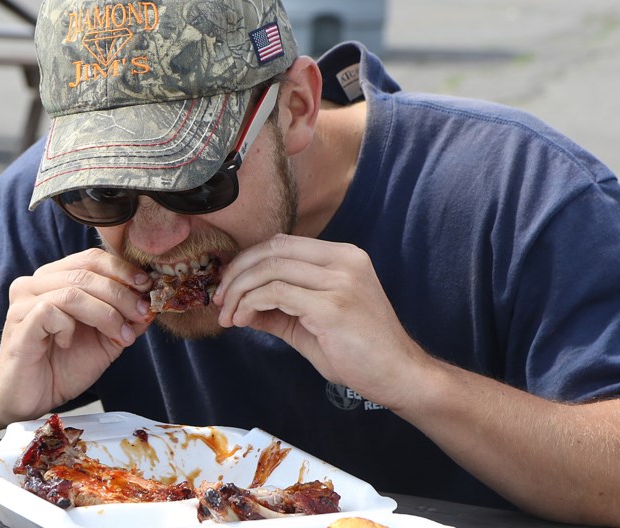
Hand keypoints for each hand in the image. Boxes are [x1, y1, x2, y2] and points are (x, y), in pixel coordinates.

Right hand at [0, 248, 152, 422]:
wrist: (32, 399)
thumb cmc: (64, 365)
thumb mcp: (106, 340)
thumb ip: (126, 318)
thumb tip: (154, 301)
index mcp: (56, 279)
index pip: (91, 259)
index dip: (122, 269)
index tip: (147, 286)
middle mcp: (36, 283)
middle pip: (86, 273)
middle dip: (121, 295)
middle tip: (141, 314)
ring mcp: (23, 302)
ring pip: (72, 292)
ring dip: (105, 313)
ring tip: (120, 335)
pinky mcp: (18, 324)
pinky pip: (50, 311)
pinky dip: (69, 327)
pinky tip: (69, 343)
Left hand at [214, 234, 427, 408]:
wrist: (399, 376)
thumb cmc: (360, 352)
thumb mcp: (311, 324)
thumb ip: (278, 309)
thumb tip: (240, 305)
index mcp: (342, 256)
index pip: (282, 244)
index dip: (248, 261)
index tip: (228, 287)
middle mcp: (343, 260)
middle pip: (272, 250)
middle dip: (237, 273)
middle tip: (219, 300)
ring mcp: (339, 281)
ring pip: (270, 269)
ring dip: (239, 292)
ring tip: (229, 316)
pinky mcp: (332, 306)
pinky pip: (276, 293)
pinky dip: (251, 304)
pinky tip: (244, 320)